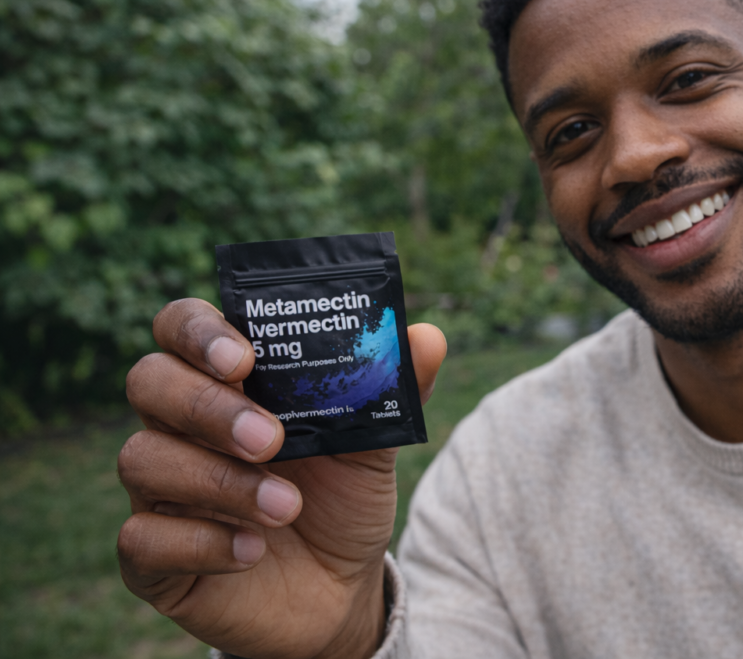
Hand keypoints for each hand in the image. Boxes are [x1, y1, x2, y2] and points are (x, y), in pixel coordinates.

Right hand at [117, 298, 446, 658]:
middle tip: (270, 439)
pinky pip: (141, 539)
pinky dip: (202, 542)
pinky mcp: (152, 556)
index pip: (182, 327)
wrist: (339, 589)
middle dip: (207, 405)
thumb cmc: (341, 498)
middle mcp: (180, 426)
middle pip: (148, 381)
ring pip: (142, 458)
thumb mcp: (374, 444)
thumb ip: (392, 389)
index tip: (245, 359)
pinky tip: (253, 550)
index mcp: (227, 381)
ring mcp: (159, 489)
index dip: (200, 331)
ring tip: (288, 506)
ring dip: (220, 480)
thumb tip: (427, 337)